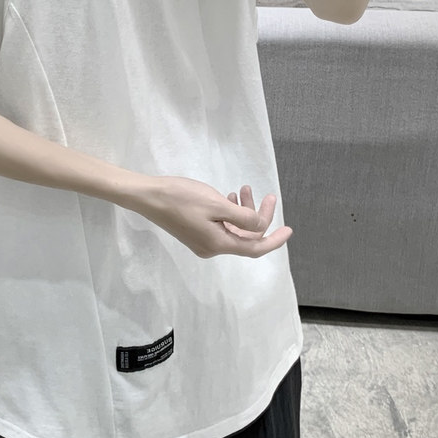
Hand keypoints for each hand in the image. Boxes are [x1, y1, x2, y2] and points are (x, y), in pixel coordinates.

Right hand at [130, 176, 292, 258]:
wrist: (148, 196)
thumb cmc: (182, 198)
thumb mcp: (217, 205)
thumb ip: (243, 218)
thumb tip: (259, 227)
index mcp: (219, 244)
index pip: (254, 248)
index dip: (274, 240)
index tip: (289, 229)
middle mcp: (212, 247)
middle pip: (245, 237)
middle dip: (258, 217)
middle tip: (265, 195)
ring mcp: (202, 241)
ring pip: (233, 229)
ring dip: (243, 211)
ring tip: (244, 189)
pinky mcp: (194, 232)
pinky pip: (221, 226)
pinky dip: (230, 213)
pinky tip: (229, 196)